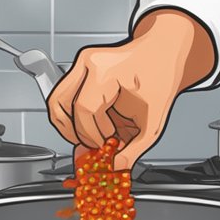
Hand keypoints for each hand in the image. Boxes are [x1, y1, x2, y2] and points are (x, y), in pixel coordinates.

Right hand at [46, 11, 214, 169]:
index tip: (104, 144)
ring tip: (86, 137)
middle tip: (89, 145)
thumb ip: (134, 149)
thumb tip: (116, 167)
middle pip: (60, 104)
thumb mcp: (153, 119)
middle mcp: (88, 63)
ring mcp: (82, 64)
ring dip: (66, 125)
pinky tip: (91, 125)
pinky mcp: (80, 69)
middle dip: (72, 132)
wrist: (163, 53)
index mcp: (106, 70)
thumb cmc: (161, 76)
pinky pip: (65, 96)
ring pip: (56, 100)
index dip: (92, 134)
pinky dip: (72, 116)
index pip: (85, 109)